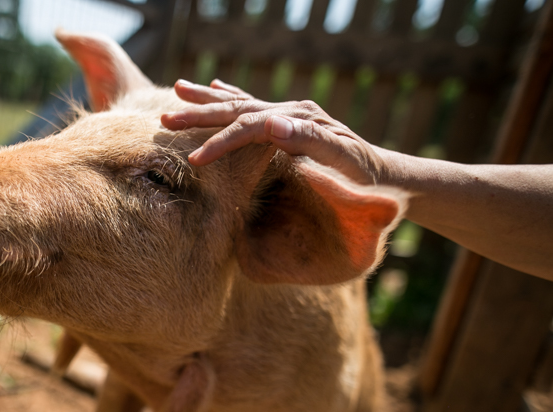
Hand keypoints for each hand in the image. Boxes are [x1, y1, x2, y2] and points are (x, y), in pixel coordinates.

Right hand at [161, 79, 388, 185]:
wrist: (390, 179)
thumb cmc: (367, 180)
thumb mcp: (343, 163)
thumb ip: (309, 141)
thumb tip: (271, 124)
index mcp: (300, 121)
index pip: (250, 127)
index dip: (220, 142)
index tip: (195, 161)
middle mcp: (293, 112)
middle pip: (238, 108)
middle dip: (200, 114)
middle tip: (166, 118)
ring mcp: (292, 116)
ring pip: (241, 102)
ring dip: (209, 99)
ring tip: (178, 89)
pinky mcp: (292, 124)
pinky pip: (254, 106)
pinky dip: (233, 95)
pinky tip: (218, 86)